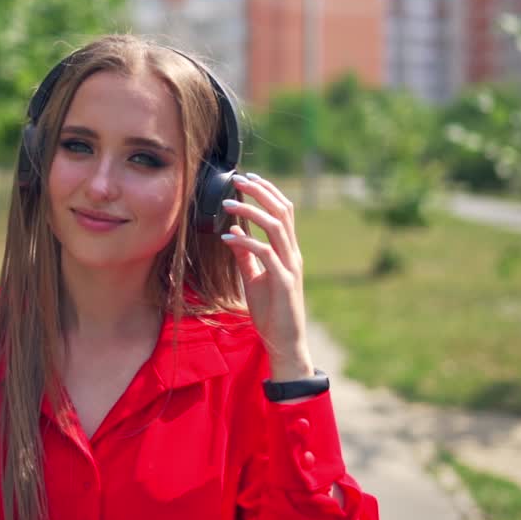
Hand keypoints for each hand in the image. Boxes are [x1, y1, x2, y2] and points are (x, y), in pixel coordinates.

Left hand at [219, 173, 313, 380]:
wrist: (284, 341)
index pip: (283, 212)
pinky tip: (228, 237)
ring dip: (250, 212)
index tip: (249, 178)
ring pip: (276, 228)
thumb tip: (233, 233)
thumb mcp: (253, 277)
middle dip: (261, 192)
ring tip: (227, 203)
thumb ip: (246, 255)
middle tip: (238, 179)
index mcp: (288, 251)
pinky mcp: (283, 282)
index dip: (268, 192)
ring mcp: (290, 267)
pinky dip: (247, 242)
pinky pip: (266, 254)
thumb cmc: (271, 310)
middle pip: (282, 212)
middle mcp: (293, 254)